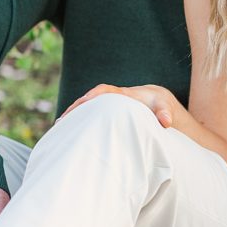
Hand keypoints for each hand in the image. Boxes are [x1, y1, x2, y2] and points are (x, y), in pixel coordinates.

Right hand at [60, 83, 179, 127]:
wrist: (158, 102)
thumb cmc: (159, 105)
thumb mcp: (164, 106)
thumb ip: (165, 112)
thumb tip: (166, 121)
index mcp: (122, 95)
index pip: (103, 92)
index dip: (91, 98)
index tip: (81, 105)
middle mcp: (112, 99)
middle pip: (89, 100)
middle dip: (75, 109)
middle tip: (62, 122)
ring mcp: (108, 107)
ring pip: (87, 108)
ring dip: (74, 116)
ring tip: (59, 130)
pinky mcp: (107, 115)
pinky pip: (90, 116)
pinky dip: (80, 122)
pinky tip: (69, 134)